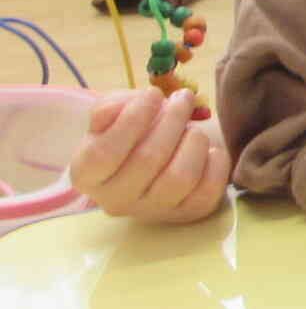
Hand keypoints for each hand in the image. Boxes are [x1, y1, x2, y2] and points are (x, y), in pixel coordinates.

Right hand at [72, 87, 229, 222]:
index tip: (153, 93)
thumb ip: (110, 107)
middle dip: (172, 120)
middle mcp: (115, 200)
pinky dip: (214, 164)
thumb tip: (126, 107)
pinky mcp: (187, 214)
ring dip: (193, 141)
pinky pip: (208, 191)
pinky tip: (208, 150)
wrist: (157, 158)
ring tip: (193, 127)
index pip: (104, 153)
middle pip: (147, 160)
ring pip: (180, 177)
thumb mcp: (112, 115)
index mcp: (87, 175)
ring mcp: (152, 212)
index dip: (132, 120)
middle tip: (184, 98)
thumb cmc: (131, 132)